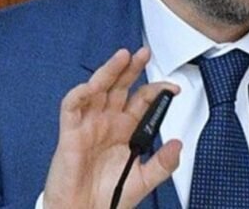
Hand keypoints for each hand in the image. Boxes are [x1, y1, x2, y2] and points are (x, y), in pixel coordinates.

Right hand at [43, 47, 180, 208]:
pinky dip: (80, 94)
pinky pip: (72, 106)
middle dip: (132, 68)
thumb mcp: (144, 180)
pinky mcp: (70, 133)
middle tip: (144, 54)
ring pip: (97, 89)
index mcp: (125, 129)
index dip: (156, 90)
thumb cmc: (109, 198)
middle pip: (120, 86)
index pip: (141, 100)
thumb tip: (178, 144)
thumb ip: (163, 163)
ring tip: (122, 57)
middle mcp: (107, 122)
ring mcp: (89, 124)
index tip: (173, 88)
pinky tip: (92, 86)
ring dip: (109, 71)